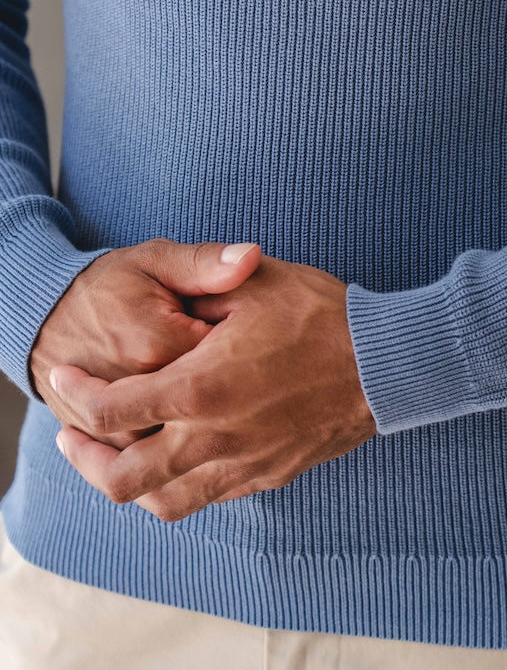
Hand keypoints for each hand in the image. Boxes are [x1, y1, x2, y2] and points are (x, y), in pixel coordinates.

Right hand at [29, 239, 262, 448]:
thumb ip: (206, 262)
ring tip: (204, 383)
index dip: (246, 341)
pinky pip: (155, 458)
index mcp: (158, 344)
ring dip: (204, 419)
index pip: (230, 355)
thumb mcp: (156, 260)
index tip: (240, 326)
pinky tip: (189, 415)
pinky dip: (178, 443)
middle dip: (224, 381)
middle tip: (218, 354)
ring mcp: (120, 425)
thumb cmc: (110, 284)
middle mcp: (138, 393)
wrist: (45, 319)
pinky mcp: (107, 445)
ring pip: (184, 438)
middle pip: (211, 402)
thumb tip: (251, 258)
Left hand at [48, 255, 376, 520]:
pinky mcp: (266, 476)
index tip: (64, 379)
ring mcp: (242, 464)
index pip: (114, 409)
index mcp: (201, 388)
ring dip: (127, 484)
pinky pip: (206, 498)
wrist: (385, 363)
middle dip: (86, 458)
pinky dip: (176, 486)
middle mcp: (214, 438)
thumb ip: (201, 290)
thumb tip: (170, 303)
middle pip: (123, 478)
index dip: (77, 395)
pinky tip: (175, 459)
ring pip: (162, 503)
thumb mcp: (254, 283)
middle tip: (72, 434)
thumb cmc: (322, 316)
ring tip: (115, 456)